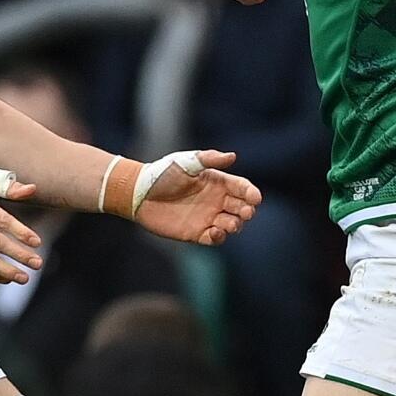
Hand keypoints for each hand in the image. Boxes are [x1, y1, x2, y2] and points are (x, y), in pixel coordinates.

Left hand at [131, 149, 259, 245]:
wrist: (139, 193)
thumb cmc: (163, 174)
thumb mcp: (187, 162)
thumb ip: (210, 159)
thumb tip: (233, 157)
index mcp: (217, 182)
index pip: (242, 188)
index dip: (251, 193)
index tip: (255, 198)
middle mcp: (216, 200)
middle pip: (241, 208)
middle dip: (247, 211)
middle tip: (246, 212)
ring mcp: (207, 217)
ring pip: (231, 225)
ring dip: (235, 225)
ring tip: (230, 223)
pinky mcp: (196, 233)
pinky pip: (214, 239)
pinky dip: (219, 237)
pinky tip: (215, 231)